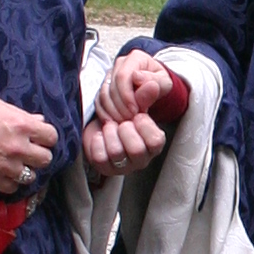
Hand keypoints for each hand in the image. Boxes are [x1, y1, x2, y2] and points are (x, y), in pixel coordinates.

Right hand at [0, 96, 58, 194]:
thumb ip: (22, 115)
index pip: (51, 137)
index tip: (40, 139)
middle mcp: (18, 147)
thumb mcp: (0, 107)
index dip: (47, 138)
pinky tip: (5, 174)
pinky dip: (11, 182)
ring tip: (17, 165)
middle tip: (30, 153)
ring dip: (26, 170)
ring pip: (31, 176)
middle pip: (46, 159)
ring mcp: (6, 164)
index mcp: (22, 125)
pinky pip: (12, 188)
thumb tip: (39, 120)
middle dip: (39, 155)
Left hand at [82, 49, 172, 175]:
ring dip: (110, 133)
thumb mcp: (137, 101)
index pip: (155, 141)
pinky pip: (99, 157)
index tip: (136, 114)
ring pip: (116, 152)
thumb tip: (151, 85)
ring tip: (110, 126)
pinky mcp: (105, 167)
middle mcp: (142, 159)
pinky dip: (97, 141)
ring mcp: (123, 166)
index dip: (143, 124)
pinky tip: (101, 135)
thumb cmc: (125, 112)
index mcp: (154, 143)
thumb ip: (145, 94)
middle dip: (124, 129)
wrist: (106, 121)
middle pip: (136, 150)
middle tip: (120, 121)